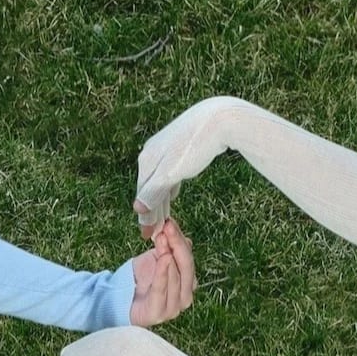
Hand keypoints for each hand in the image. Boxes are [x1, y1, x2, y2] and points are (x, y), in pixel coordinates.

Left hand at [129, 218, 195, 327]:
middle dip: (177, 245)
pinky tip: (164, 258)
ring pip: (176, 278)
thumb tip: (187, 240)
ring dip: (169, 256)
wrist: (119, 298)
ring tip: (161, 238)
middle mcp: (185, 297)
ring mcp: (173, 308)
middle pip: (186, 268)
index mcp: (187, 284)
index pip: (189, 260)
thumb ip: (171, 250)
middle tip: (168, 228)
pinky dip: (163, 273)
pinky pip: (162, 290)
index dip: (181, 241)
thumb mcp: (156, 260)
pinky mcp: (158, 313)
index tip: (171, 223)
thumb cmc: (140, 280)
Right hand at [134, 96, 235, 230]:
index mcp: (147, 160)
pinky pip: (170, 172)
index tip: (148, 237)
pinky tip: (173, 193)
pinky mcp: (180, 146)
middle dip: (152, 211)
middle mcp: (151, 153)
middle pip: (149, 189)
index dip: (145, 217)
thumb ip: (153, 192)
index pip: (142, 195)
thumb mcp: (172, 173)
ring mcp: (165, 148)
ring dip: (161, 201)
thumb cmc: (195, 146)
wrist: (219, 118)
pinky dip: (169, 186)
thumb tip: (136, 209)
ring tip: (163, 218)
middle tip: (155, 233)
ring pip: (160, 181)